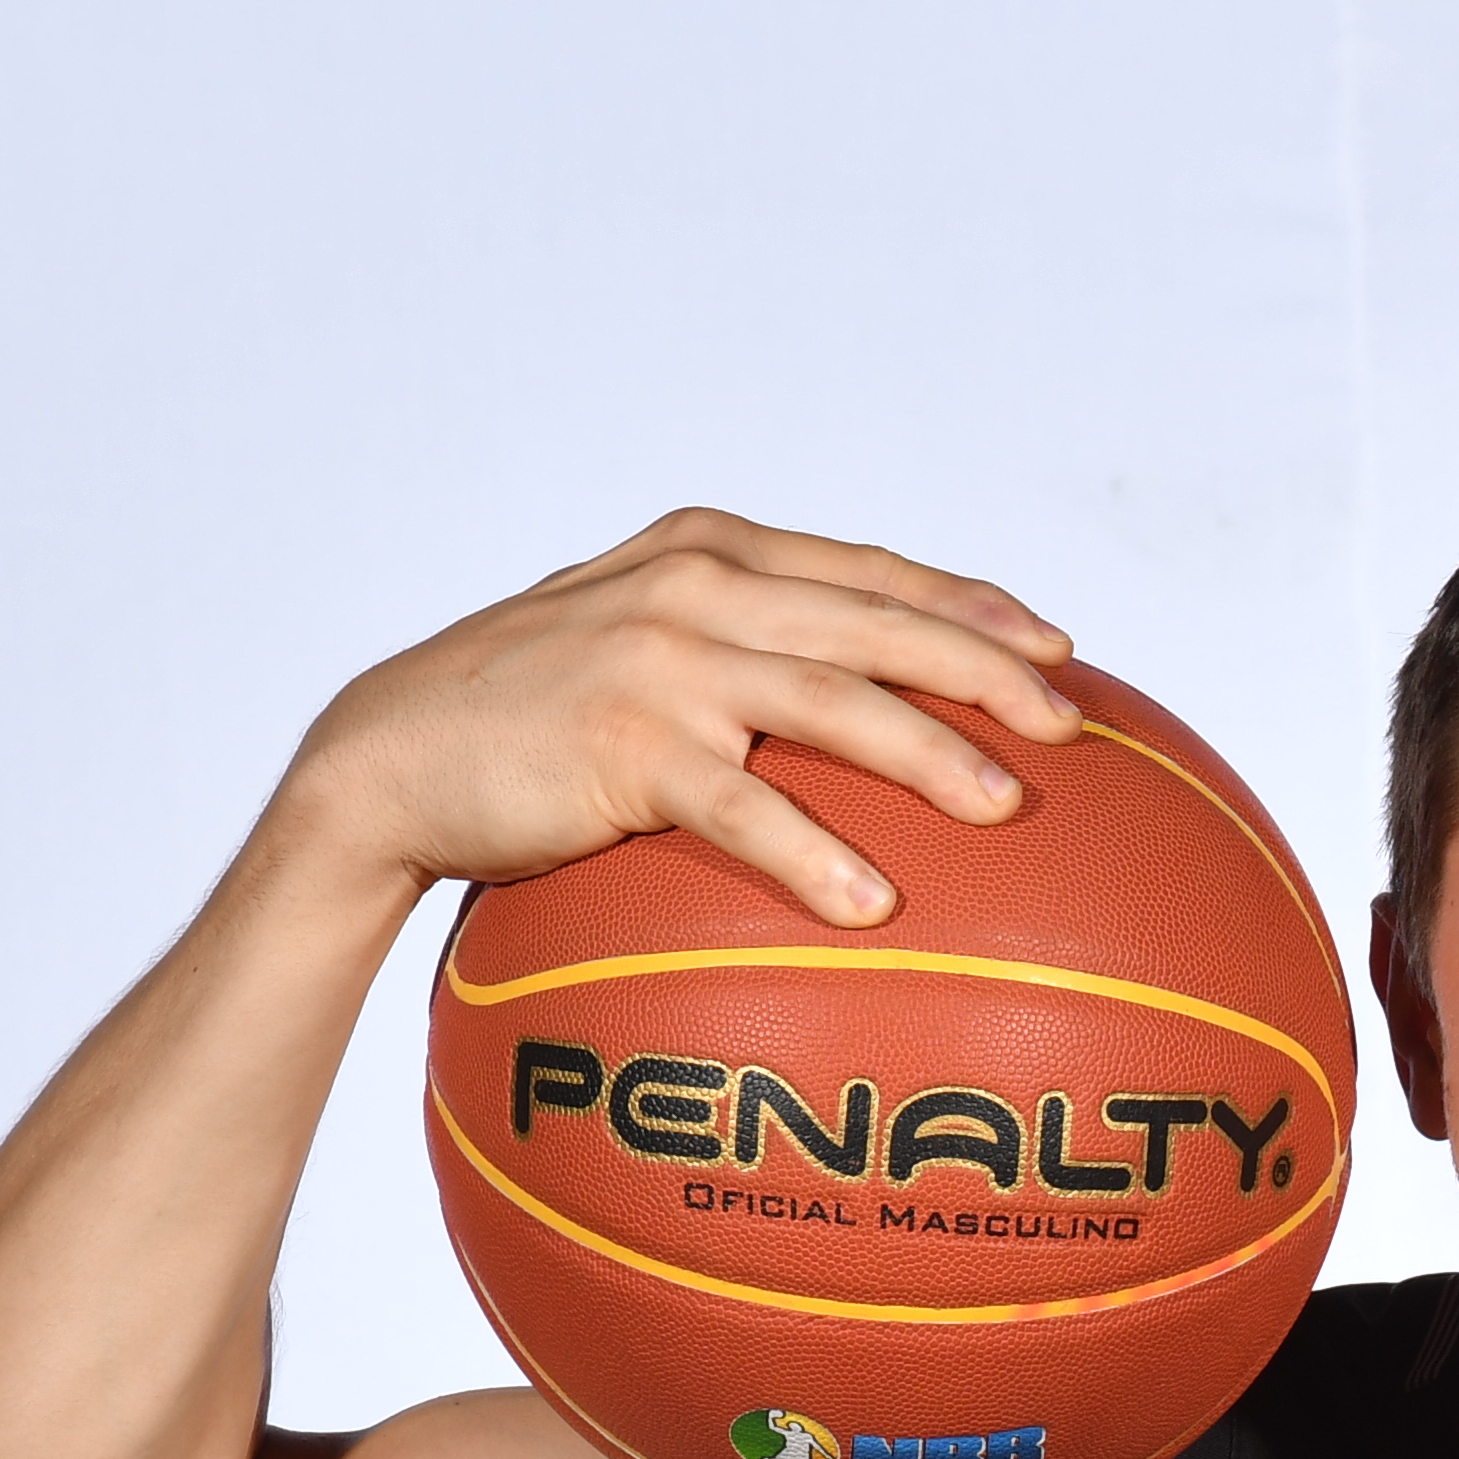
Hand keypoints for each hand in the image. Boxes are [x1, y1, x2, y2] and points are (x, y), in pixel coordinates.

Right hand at [271, 508, 1083, 930]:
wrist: (389, 759)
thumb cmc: (527, 721)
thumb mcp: (637, 648)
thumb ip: (735, 649)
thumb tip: (854, 714)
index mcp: (711, 553)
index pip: (869, 569)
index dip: (970, 603)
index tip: (1058, 648)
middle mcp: (695, 586)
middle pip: (877, 623)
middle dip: (987, 670)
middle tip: (1068, 729)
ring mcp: (659, 658)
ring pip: (830, 699)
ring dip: (928, 755)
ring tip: (1004, 810)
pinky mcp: (622, 741)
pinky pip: (741, 804)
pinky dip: (812, 853)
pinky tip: (872, 905)